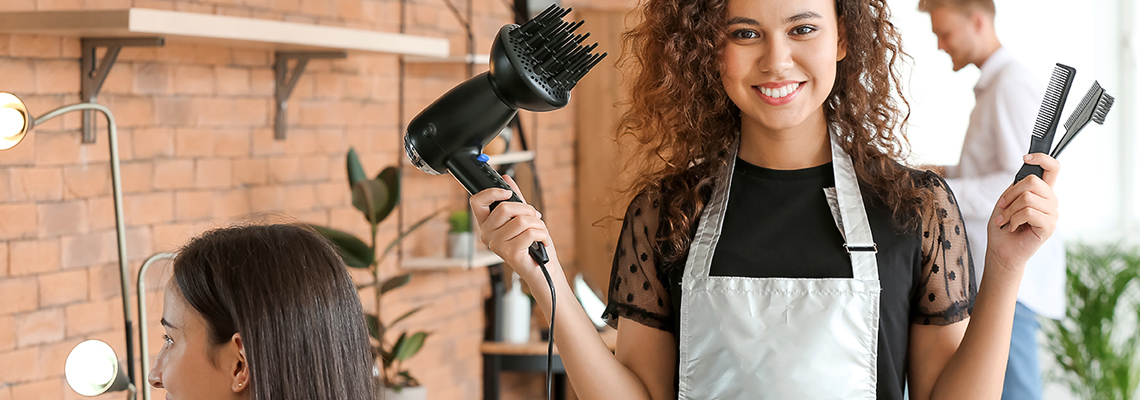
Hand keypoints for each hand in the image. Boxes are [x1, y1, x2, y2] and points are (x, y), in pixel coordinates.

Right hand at [469, 175, 559, 285]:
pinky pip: (530, 232)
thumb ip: (515, 199)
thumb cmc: (533, 246)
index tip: (507, 192)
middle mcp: (487, 236)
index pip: (477, 202)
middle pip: (505, 208)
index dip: (492, 192)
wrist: (544, 270)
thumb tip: (507, 178)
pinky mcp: (510, 253)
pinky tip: (542, 242)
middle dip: (527, 210)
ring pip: (521, 220)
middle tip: (535, 218)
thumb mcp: (523, 218)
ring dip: (538, 224)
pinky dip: (543, 234)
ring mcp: (497, 246)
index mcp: (487, 226)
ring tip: (540, 233)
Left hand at [986, 153, 1059, 271]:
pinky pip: (1029, 212)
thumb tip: (1026, 172)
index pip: (1053, 168)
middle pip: (1033, 181)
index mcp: (1042, 192)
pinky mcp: (1049, 226)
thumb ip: (1018, 186)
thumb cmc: (1003, 226)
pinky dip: (1014, 219)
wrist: (1001, 250)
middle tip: (1003, 207)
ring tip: (1006, 220)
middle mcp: (1050, 201)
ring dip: (1010, 210)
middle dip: (1011, 194)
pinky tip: (1013, 227)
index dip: (1042, 158)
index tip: (1026, 157)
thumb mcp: (1007, 200)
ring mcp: (1052, 213)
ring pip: (1028, 198)